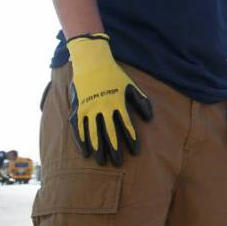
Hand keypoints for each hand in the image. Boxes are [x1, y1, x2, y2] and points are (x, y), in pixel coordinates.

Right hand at [66, 33, 152, 165]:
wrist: (91, 62)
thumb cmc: (114, 75)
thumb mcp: (131, 86)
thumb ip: (141, 102)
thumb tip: (149, 119)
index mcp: (118, 102)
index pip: (126, 126)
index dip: (131, 139)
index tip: (135, 152)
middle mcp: (103, 107)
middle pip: (110, 133)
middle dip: (115, 149)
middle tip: (119, 163)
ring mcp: (88, 109)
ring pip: (93, 133)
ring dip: (98, 149)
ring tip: (102, 162)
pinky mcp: (77, 108)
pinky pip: (78, 129)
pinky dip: (82, 141)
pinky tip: (86, 152)